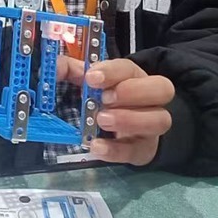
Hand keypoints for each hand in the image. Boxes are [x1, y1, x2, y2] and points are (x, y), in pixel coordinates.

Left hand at [58, 56, 173, 165]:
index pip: (130, 68)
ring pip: (160, 120)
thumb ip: (70, 71)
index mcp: (133, 77)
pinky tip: (97, 146)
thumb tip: (55, 67)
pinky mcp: (144, 149)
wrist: (122, 133)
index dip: (112, 71)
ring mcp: (151, 126)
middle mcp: (149, 99)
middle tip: (104, 100)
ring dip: (130, 120)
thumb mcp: (87, 84)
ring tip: (102, 120)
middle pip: (162, 88)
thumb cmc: (102, 101)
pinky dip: (116, 150)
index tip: (91, 78)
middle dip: (133, 92)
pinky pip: (138, 151)